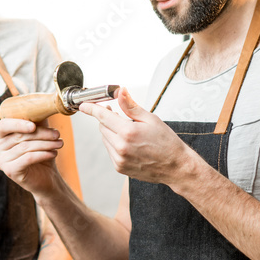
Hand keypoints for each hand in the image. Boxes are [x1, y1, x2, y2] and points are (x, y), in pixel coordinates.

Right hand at [0, 118, 63, 194]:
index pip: (3, 125)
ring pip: (25, 147)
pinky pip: (27, 158)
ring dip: (46, 144)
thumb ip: (37, 120)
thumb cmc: (41, 153)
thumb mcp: (39, 134)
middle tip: (57, 134)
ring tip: (59, 144)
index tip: (33, 125)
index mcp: (1, 136)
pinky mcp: (10, 171)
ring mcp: (1, 161)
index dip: (17, 124)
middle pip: (19, 137)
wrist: (46, 178)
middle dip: (41, 134)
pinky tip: (53, 154)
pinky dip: (42, 154)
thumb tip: (43, 104)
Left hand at [78, 87, 193, 184]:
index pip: (103, 116)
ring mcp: (119, 159)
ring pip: (105, 138)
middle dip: (107, 118)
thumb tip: (120, 92)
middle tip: (116, 114)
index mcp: (128, 132)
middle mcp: (121, 147)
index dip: (91, 108)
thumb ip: (131, 106)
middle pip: (102, 127)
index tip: (84, 105)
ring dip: (111, 132)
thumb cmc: (167, 142)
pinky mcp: (119, 167)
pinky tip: (129, 143)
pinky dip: (114, 143)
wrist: (176, 166)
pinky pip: (110, 150)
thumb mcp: (151, 119)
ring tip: (128, 131)